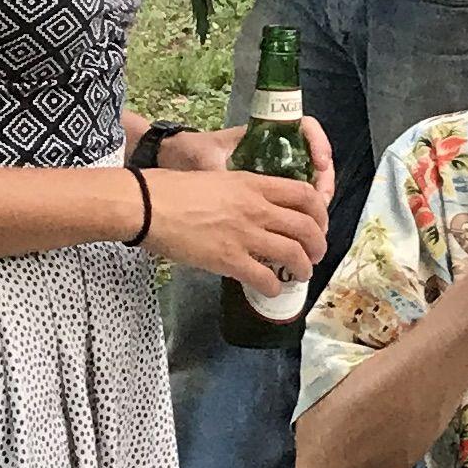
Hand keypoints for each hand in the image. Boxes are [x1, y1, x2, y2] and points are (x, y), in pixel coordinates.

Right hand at [139, 158, 327, 294]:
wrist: (147, 206)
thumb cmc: (173, 189)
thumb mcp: (218, 179)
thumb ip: (243, 192)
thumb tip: (256, 208)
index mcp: (254, 184)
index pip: (305, 195)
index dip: (320, 212)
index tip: (318, 223)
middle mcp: (256, 208)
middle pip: (307, 227)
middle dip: (318, 245)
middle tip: (315, 254)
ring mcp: (245, 235)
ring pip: (293, 254)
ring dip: (304, 267)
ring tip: (302, 274)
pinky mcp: (229, 260)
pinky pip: (265, 278)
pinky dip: (274, 286)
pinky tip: (273, 288)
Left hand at [175, 118, 334, 224]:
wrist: (172, 164)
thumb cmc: (191, 155)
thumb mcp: (208, 161)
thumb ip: (225, 176)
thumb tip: (242, 199)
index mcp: (265, 136)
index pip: (306, 129)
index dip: (320, 144)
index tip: (320, 165)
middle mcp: (277, 153)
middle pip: (316, 163)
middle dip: (324, 186)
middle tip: (321, 210)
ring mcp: (274, 175)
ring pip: (308, 187)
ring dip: (316, 208)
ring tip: (315, 230)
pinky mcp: (267, 196)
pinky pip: (293, 205)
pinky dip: (300, 219)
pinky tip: (297, 236)